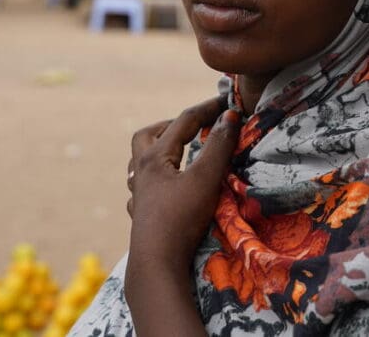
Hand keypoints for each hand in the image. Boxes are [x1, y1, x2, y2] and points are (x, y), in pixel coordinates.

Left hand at [124, 97, 239, 305]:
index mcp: (154, 158)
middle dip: (170, 125)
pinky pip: (141, 188)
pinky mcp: (141, 217)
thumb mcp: (205, 178)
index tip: (228, 102)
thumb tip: (230, 116)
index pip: (183, 122)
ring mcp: (138, 196)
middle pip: (147, 136)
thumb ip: (218, 146)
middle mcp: (141, 173)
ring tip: (178, 152)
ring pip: (140, 162)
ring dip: (159, 150)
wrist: (157, 265)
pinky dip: (154, 180)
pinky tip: (165, 188)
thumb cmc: (180, 219)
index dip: (207, 109)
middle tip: (194, 126)